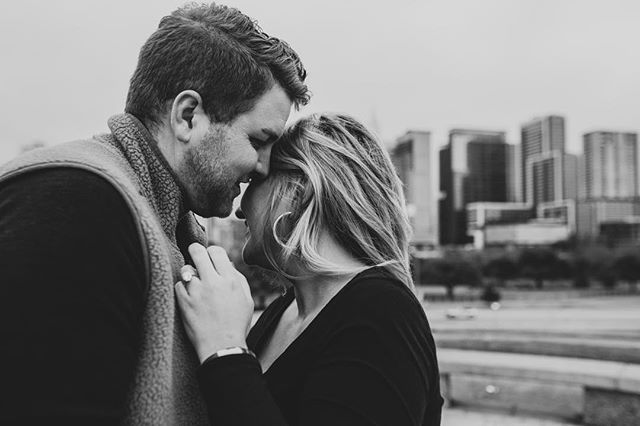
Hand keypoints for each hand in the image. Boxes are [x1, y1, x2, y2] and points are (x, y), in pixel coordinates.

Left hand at [175, 243, 253, 362]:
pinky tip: (189, 296)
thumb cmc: (237, 324)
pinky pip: (178, 285)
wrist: (222, 346)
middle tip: (195, 255)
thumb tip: (227, 264)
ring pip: (185, 269)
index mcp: (230, 280)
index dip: (212, 251)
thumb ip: (238, 279)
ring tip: (193, 281)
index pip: (216, 251)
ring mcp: (196, 291)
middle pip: (197, 252)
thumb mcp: (246, 300)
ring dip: (189, 273)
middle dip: (195, 251)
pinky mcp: (184, 302)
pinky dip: (183, 288)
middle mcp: (213, 282)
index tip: (210, 256)